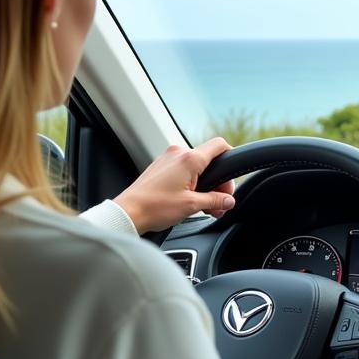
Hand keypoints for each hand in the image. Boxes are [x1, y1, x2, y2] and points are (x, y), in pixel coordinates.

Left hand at [113, 137, 235, 233]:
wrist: (127, 212)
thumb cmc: (154, 207)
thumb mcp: (191, 206)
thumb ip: (214, 200)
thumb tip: (229, 200)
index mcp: (189, 159)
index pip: (220, 146)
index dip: (231, 158)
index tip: (231, 177)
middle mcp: (178, 153)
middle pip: (209, 160)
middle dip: (218, 183)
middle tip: (219, 202)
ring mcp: (168, 158)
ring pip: (197, 167)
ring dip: (205, 185)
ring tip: (205, 207)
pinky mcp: (161, 166)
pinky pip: (184, 170)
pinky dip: (192, 183)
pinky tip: (192, 201)